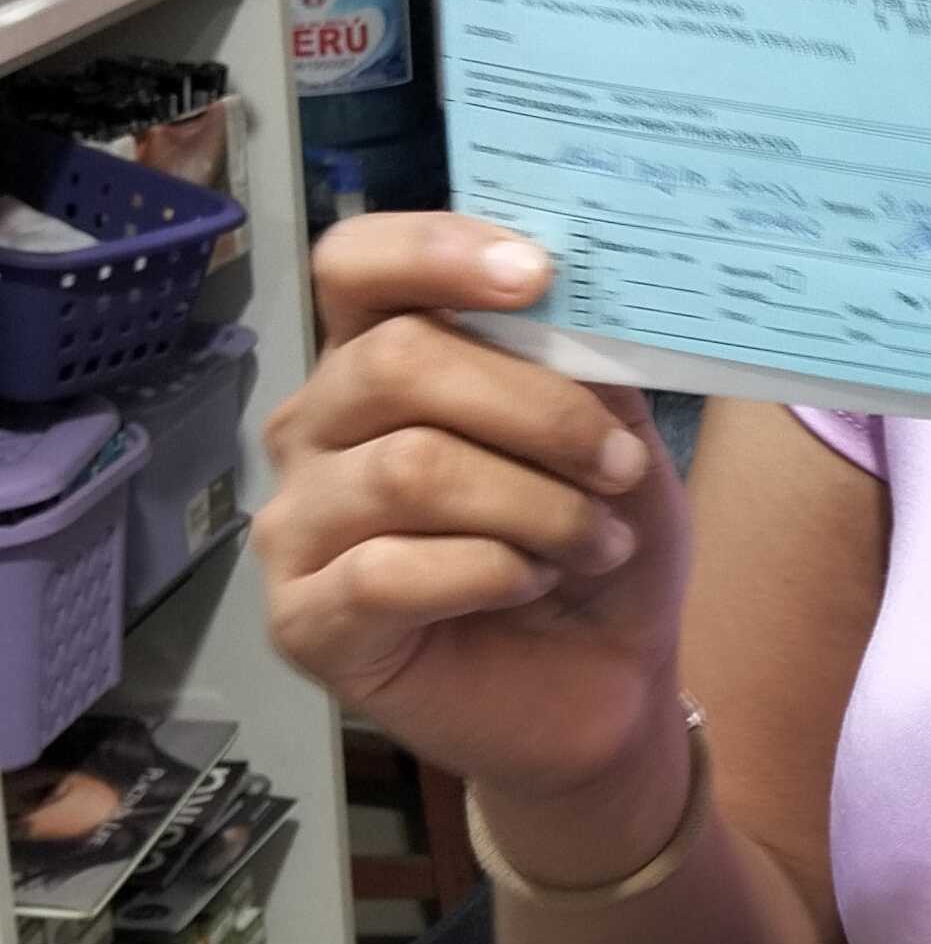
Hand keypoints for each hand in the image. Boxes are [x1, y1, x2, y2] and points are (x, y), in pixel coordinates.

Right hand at [257, 217, 690, 826]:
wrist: (602, 691)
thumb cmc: (595, 551)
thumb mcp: (621, 445)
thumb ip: (586, 374)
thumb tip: (576, 313)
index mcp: (377, 360)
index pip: (358, 264)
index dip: (436, 252)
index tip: (539, 275)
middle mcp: (316, 429)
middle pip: (396, 361)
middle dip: (537, 410)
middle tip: (619, 467)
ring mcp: (296, 525)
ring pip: (410, 468)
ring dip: (536, 506)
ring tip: (599, 546)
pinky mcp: (304, 621)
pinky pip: (389, 571)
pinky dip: (490, 572)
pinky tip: (531, 585)